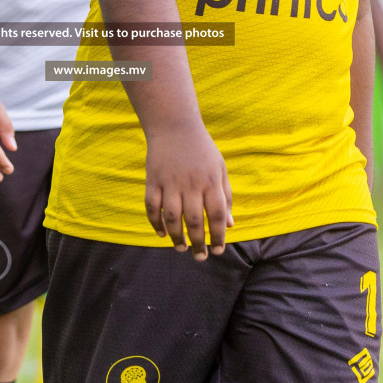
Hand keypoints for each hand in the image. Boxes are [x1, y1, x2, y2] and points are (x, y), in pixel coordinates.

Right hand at [143, 122, 232, 258]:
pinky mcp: (153, 180)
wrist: (174, 125)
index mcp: (211, 181)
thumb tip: (230, 225)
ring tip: (181, 248)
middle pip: (196, 221)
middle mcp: (191, 183)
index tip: (218, 250)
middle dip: (199, 243)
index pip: (218, 215)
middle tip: (200, 257)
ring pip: (173, 218)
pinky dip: (155, 223)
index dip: (219, 235)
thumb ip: (226, 196)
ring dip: (177, 237)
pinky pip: (152, 207)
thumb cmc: (202, 150)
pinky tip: (162, 233)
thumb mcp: (219, 169)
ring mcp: (170, 182)